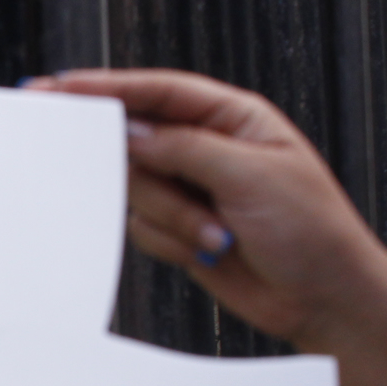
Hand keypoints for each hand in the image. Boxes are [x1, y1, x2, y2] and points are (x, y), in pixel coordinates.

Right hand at [29, 69, 386, 351]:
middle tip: (162, 192)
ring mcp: (191, 191)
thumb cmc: (311, 230)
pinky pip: (144, 229)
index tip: (65, 89)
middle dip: (152, 177)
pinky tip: (211, 249)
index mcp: (234, 118)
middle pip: (139, 144)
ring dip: (173, 219)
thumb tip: (133, 135)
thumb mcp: (250, 175)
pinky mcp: (180, 229)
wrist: (321, 297)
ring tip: (220, 234)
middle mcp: (207, 150)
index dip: (111, 88)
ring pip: (139, 193)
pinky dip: (172, 242)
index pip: (161, 93)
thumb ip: (184, 149)